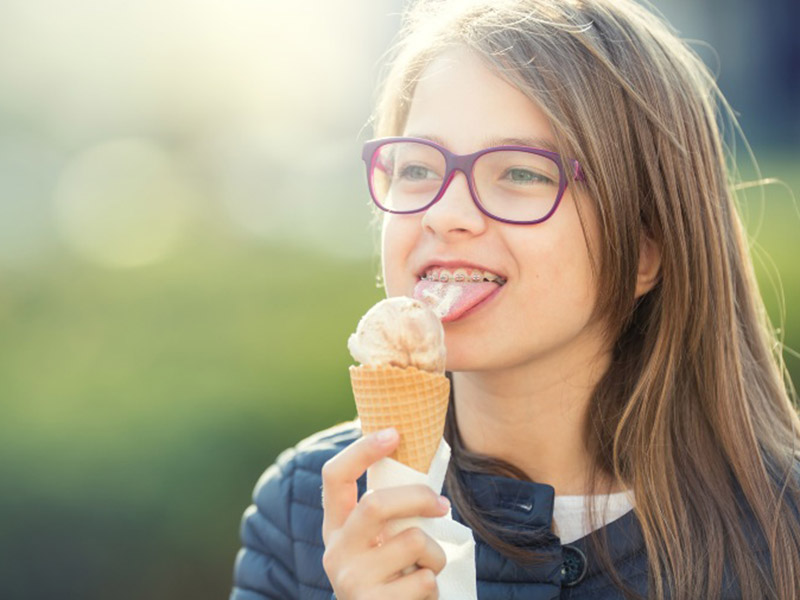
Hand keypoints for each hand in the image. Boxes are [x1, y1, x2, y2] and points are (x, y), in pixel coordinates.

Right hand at [321, 428, 449, 599]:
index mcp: (335, 529)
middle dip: (417, 497)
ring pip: (412, 541)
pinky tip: (420, 595)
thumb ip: (386, 517)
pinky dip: (433, 585)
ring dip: (435, 553)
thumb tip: (420, 464)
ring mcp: (351, 581)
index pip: (335, 477)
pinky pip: (424, 579)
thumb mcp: (376, 546)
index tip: (393, 432)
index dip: (362, 450)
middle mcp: (335, 552)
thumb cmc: (389, 579)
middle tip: (442, 504)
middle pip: (376, 504)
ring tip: (428, 567)